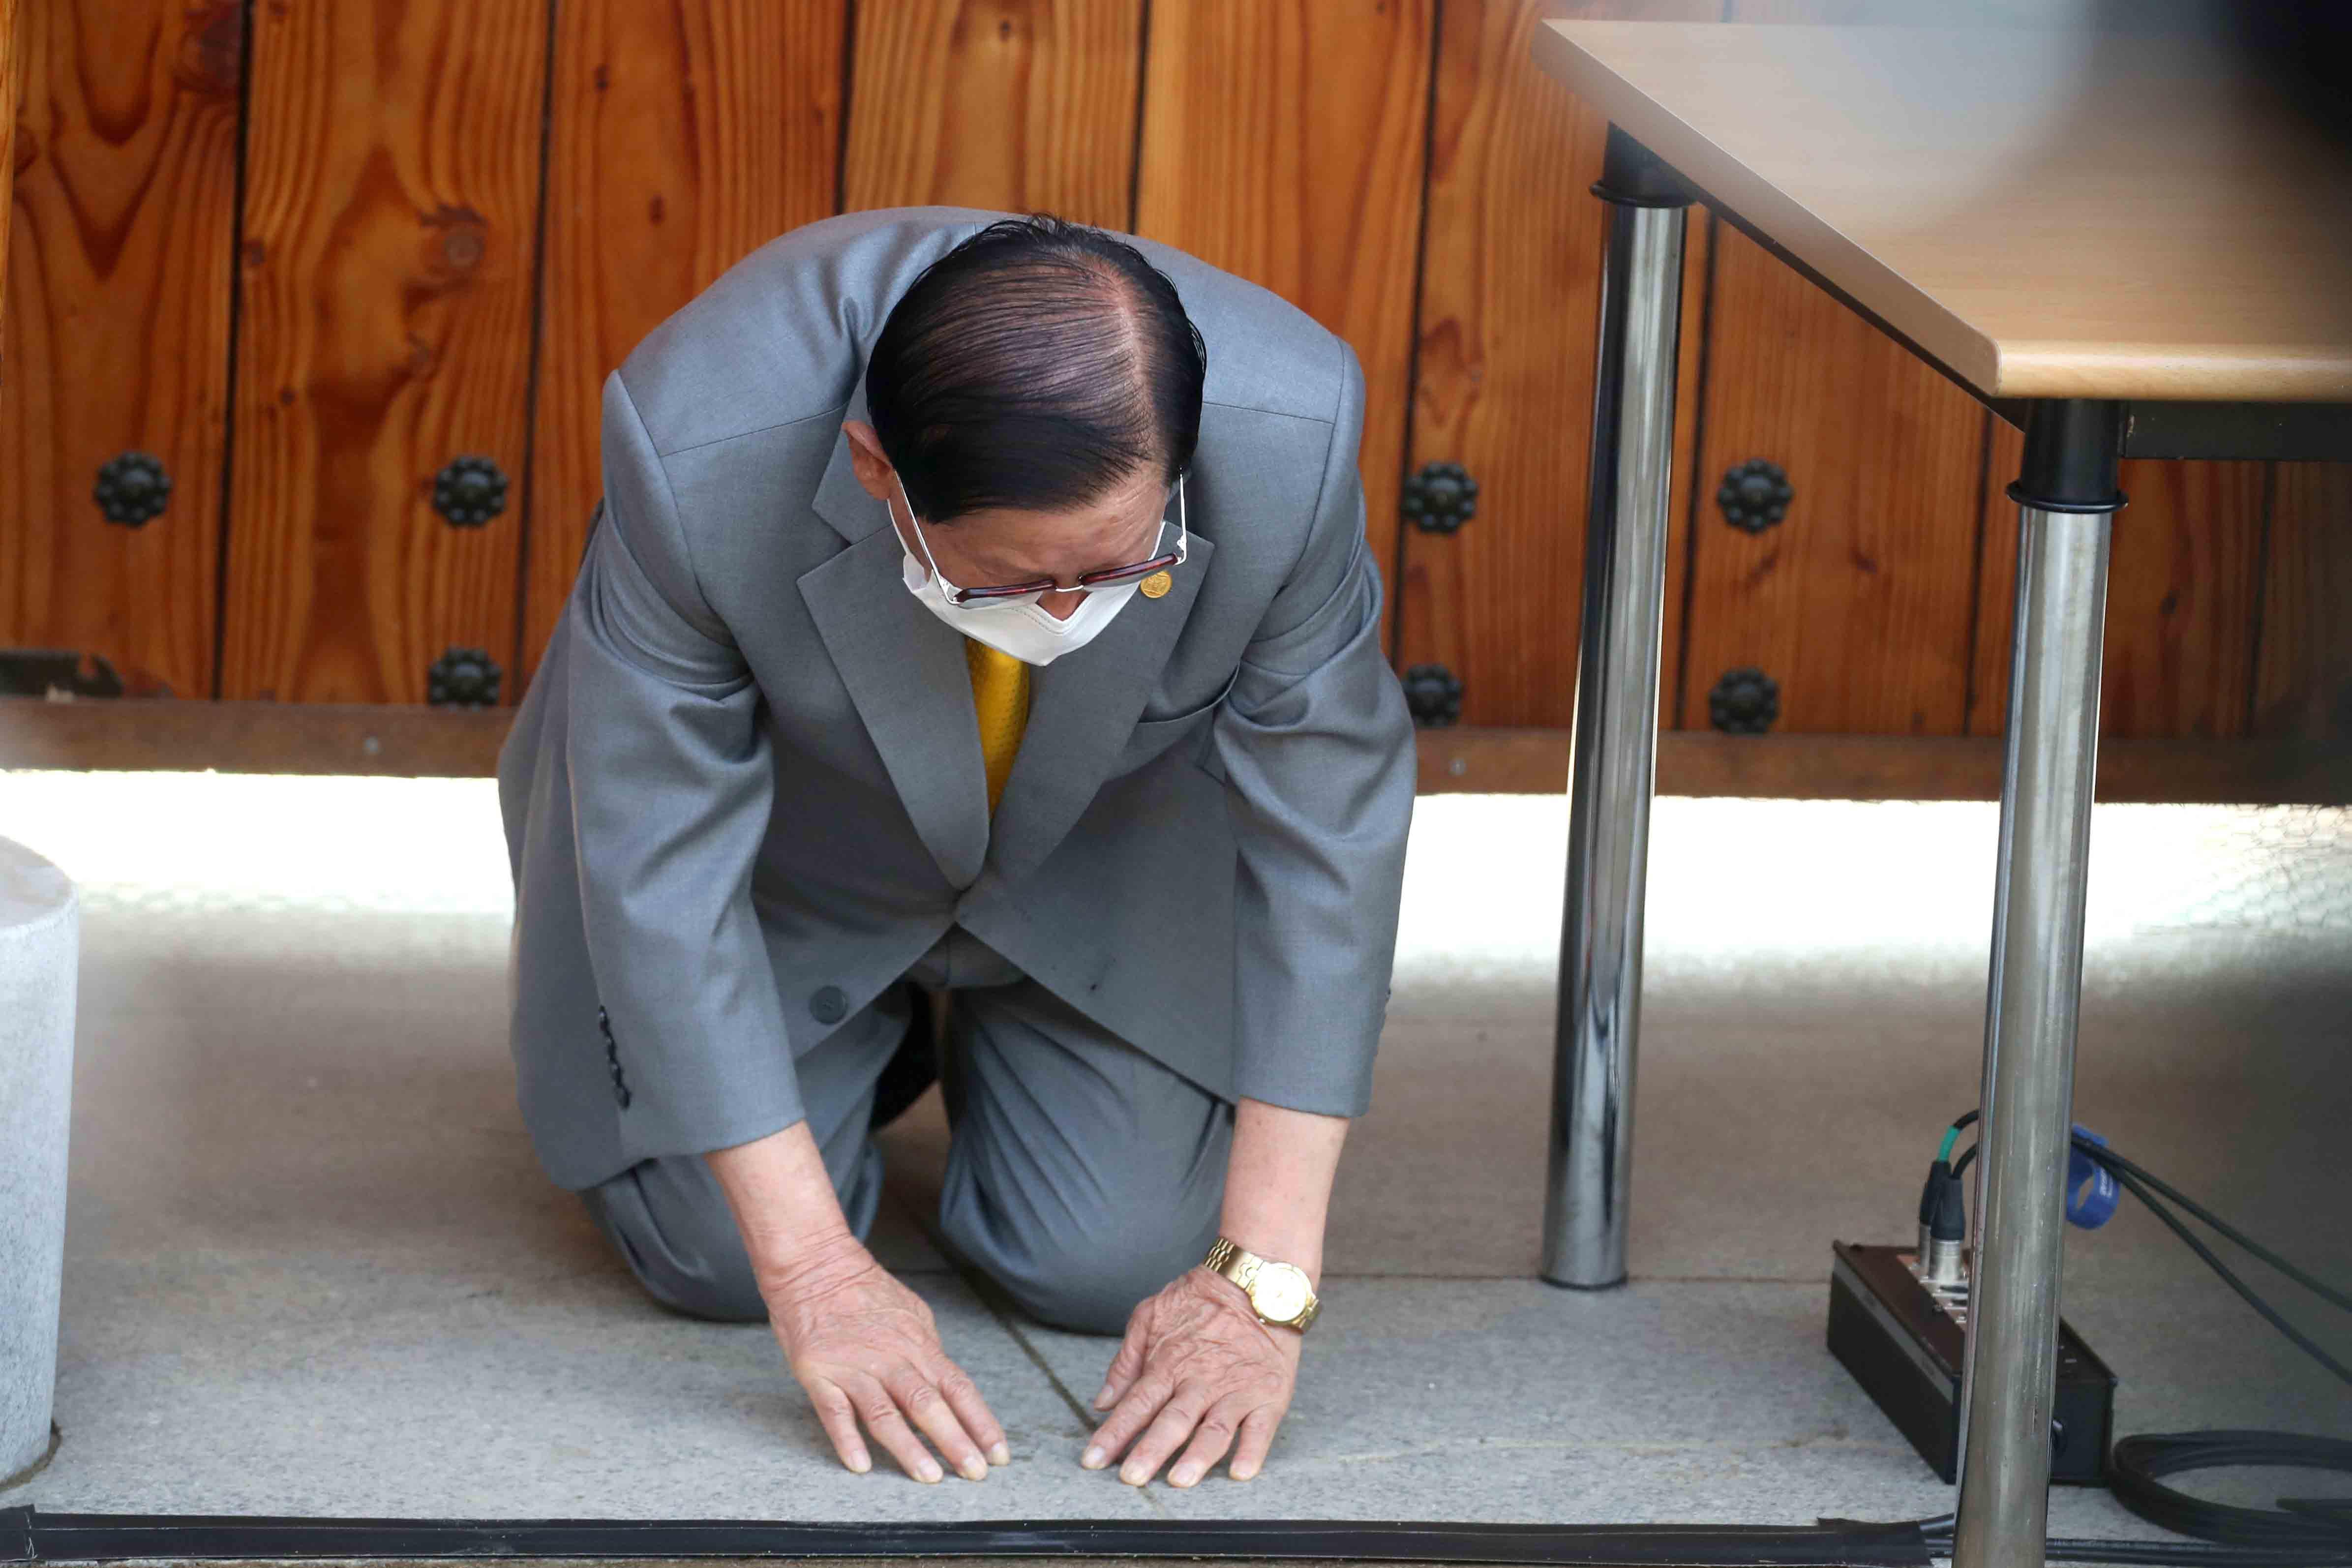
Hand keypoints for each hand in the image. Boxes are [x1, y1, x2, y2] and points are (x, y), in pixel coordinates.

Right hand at [760, 1235, 1009, 1482]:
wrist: (815, 1266)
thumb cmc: (864, 1292)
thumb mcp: (911, 1314)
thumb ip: (928, 1350)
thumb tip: (946, 1381)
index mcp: (919, 1345)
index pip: (959, 1389)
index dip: (981, 1423)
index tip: (999, 1454)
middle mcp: (892, 1357)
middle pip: (930, 1404)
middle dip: (956, 1442)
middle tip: (975, 1473)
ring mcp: (855, 1366)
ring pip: (886, 1413)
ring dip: (909, 1448)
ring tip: (929, 1477)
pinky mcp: (819, 1372)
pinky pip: (835, 1410)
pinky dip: (847, 1439)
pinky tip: (860, 1465)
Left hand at [1082, 1265, 1300, 1485]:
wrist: (1255, 1279)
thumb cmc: (1199, 1299)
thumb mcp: (1150, 1316)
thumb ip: (1126, 1361)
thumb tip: (1102, 1401)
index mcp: (1168, 1365)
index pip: (1135, 1405)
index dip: (1113, 1434)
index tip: (1093, 1461)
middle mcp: (1199, 1382)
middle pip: (1172, 1421)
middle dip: (1150, 1451)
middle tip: (1131, 1479)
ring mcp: (1235, 1389)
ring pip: (1214, 1429)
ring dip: (1197, 1457)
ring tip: (1180, 1480)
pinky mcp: (1267, 1394)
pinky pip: (1261, 1427)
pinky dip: (1253, 1451)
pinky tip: (1241, 1472)